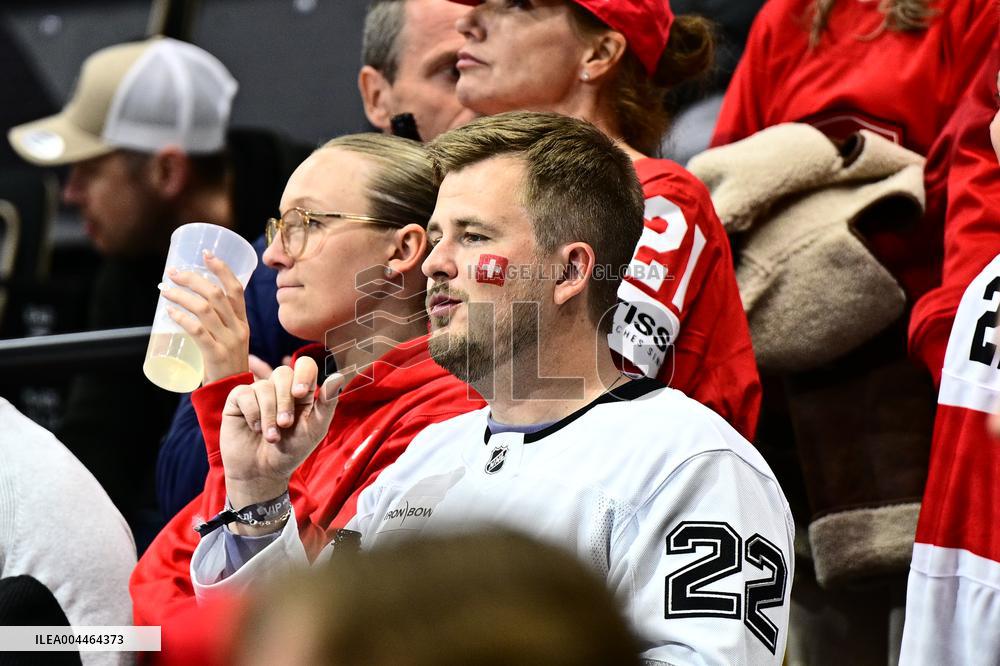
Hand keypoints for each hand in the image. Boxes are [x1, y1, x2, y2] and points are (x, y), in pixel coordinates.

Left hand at [160, 250, 250, 383]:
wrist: (232, 394)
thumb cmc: (225, 365)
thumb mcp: (230, 340)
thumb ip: (217, 324)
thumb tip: (190, 302)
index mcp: (243, 322)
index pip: (236, 289)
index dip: (222, 269)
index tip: (205, 254)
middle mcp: (238, 329)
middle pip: (216, 295)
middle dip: (192, 279)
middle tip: (173, 273)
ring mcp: (228, 342)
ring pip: (204, 310)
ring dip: (182, 295)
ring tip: (165, 290)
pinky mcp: (216, 354)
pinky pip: (197, 331)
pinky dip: (182, 318)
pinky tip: (170, 312)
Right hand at [220, 356, 344, 523]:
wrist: (263, 472)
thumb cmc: (291, 451)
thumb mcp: (314, 429)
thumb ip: (327, 404)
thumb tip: (337, 376)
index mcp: (301, 391)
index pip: (305, 365)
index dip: (303, 374)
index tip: (300, 394)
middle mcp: (279, 388)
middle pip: (283, 373)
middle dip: (285, 401)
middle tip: (286, 424)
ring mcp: (258, 392)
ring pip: (263, 386)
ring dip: (269, 415)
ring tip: (272, 437)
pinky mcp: (238, 400)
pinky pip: (244, 393)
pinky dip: (252, 413)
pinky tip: (255, 429)